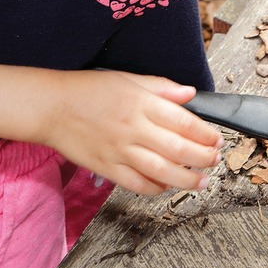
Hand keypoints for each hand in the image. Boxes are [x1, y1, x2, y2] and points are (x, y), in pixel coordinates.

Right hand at [34, 69, 223, 195]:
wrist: (50, 107)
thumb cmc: (89, 90)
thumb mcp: (129, 79)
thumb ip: (162, 87)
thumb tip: (190, 94)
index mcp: (141, 103)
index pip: (183, 122)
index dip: (205, 134)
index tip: (217, 139)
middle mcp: (133, 128)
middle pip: (177, 149)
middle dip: (202, 158)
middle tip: (215, 160)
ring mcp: (119, 151)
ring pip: (160, 171)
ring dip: (186, 179)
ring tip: (201, 181)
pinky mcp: (106, 168)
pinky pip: (135, 183)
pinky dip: (155, 188)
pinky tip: (167, 186)